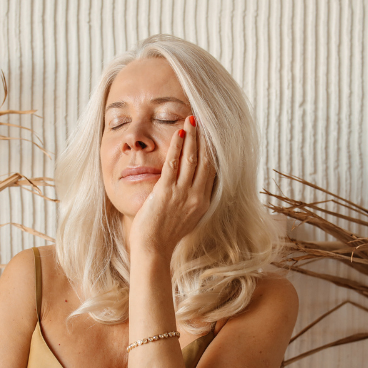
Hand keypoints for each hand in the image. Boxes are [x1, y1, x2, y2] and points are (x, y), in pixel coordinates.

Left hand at [128, 115, 215, 260]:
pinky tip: (178, 132)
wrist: (154, 248)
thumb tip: (192, 185)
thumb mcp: (187, 218)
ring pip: (191, 159)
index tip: (212, 135)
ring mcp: (182, 194)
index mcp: (203, 202)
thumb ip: (192, 200)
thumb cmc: (166, 235)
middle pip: (205, 161)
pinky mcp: (166, 191)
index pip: (212, 171)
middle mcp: (196, 196)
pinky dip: (177, 145)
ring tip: (192, 119)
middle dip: (205, 138)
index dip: (213, 150)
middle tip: (204, 120)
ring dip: (192, 136)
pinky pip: (174, 163)